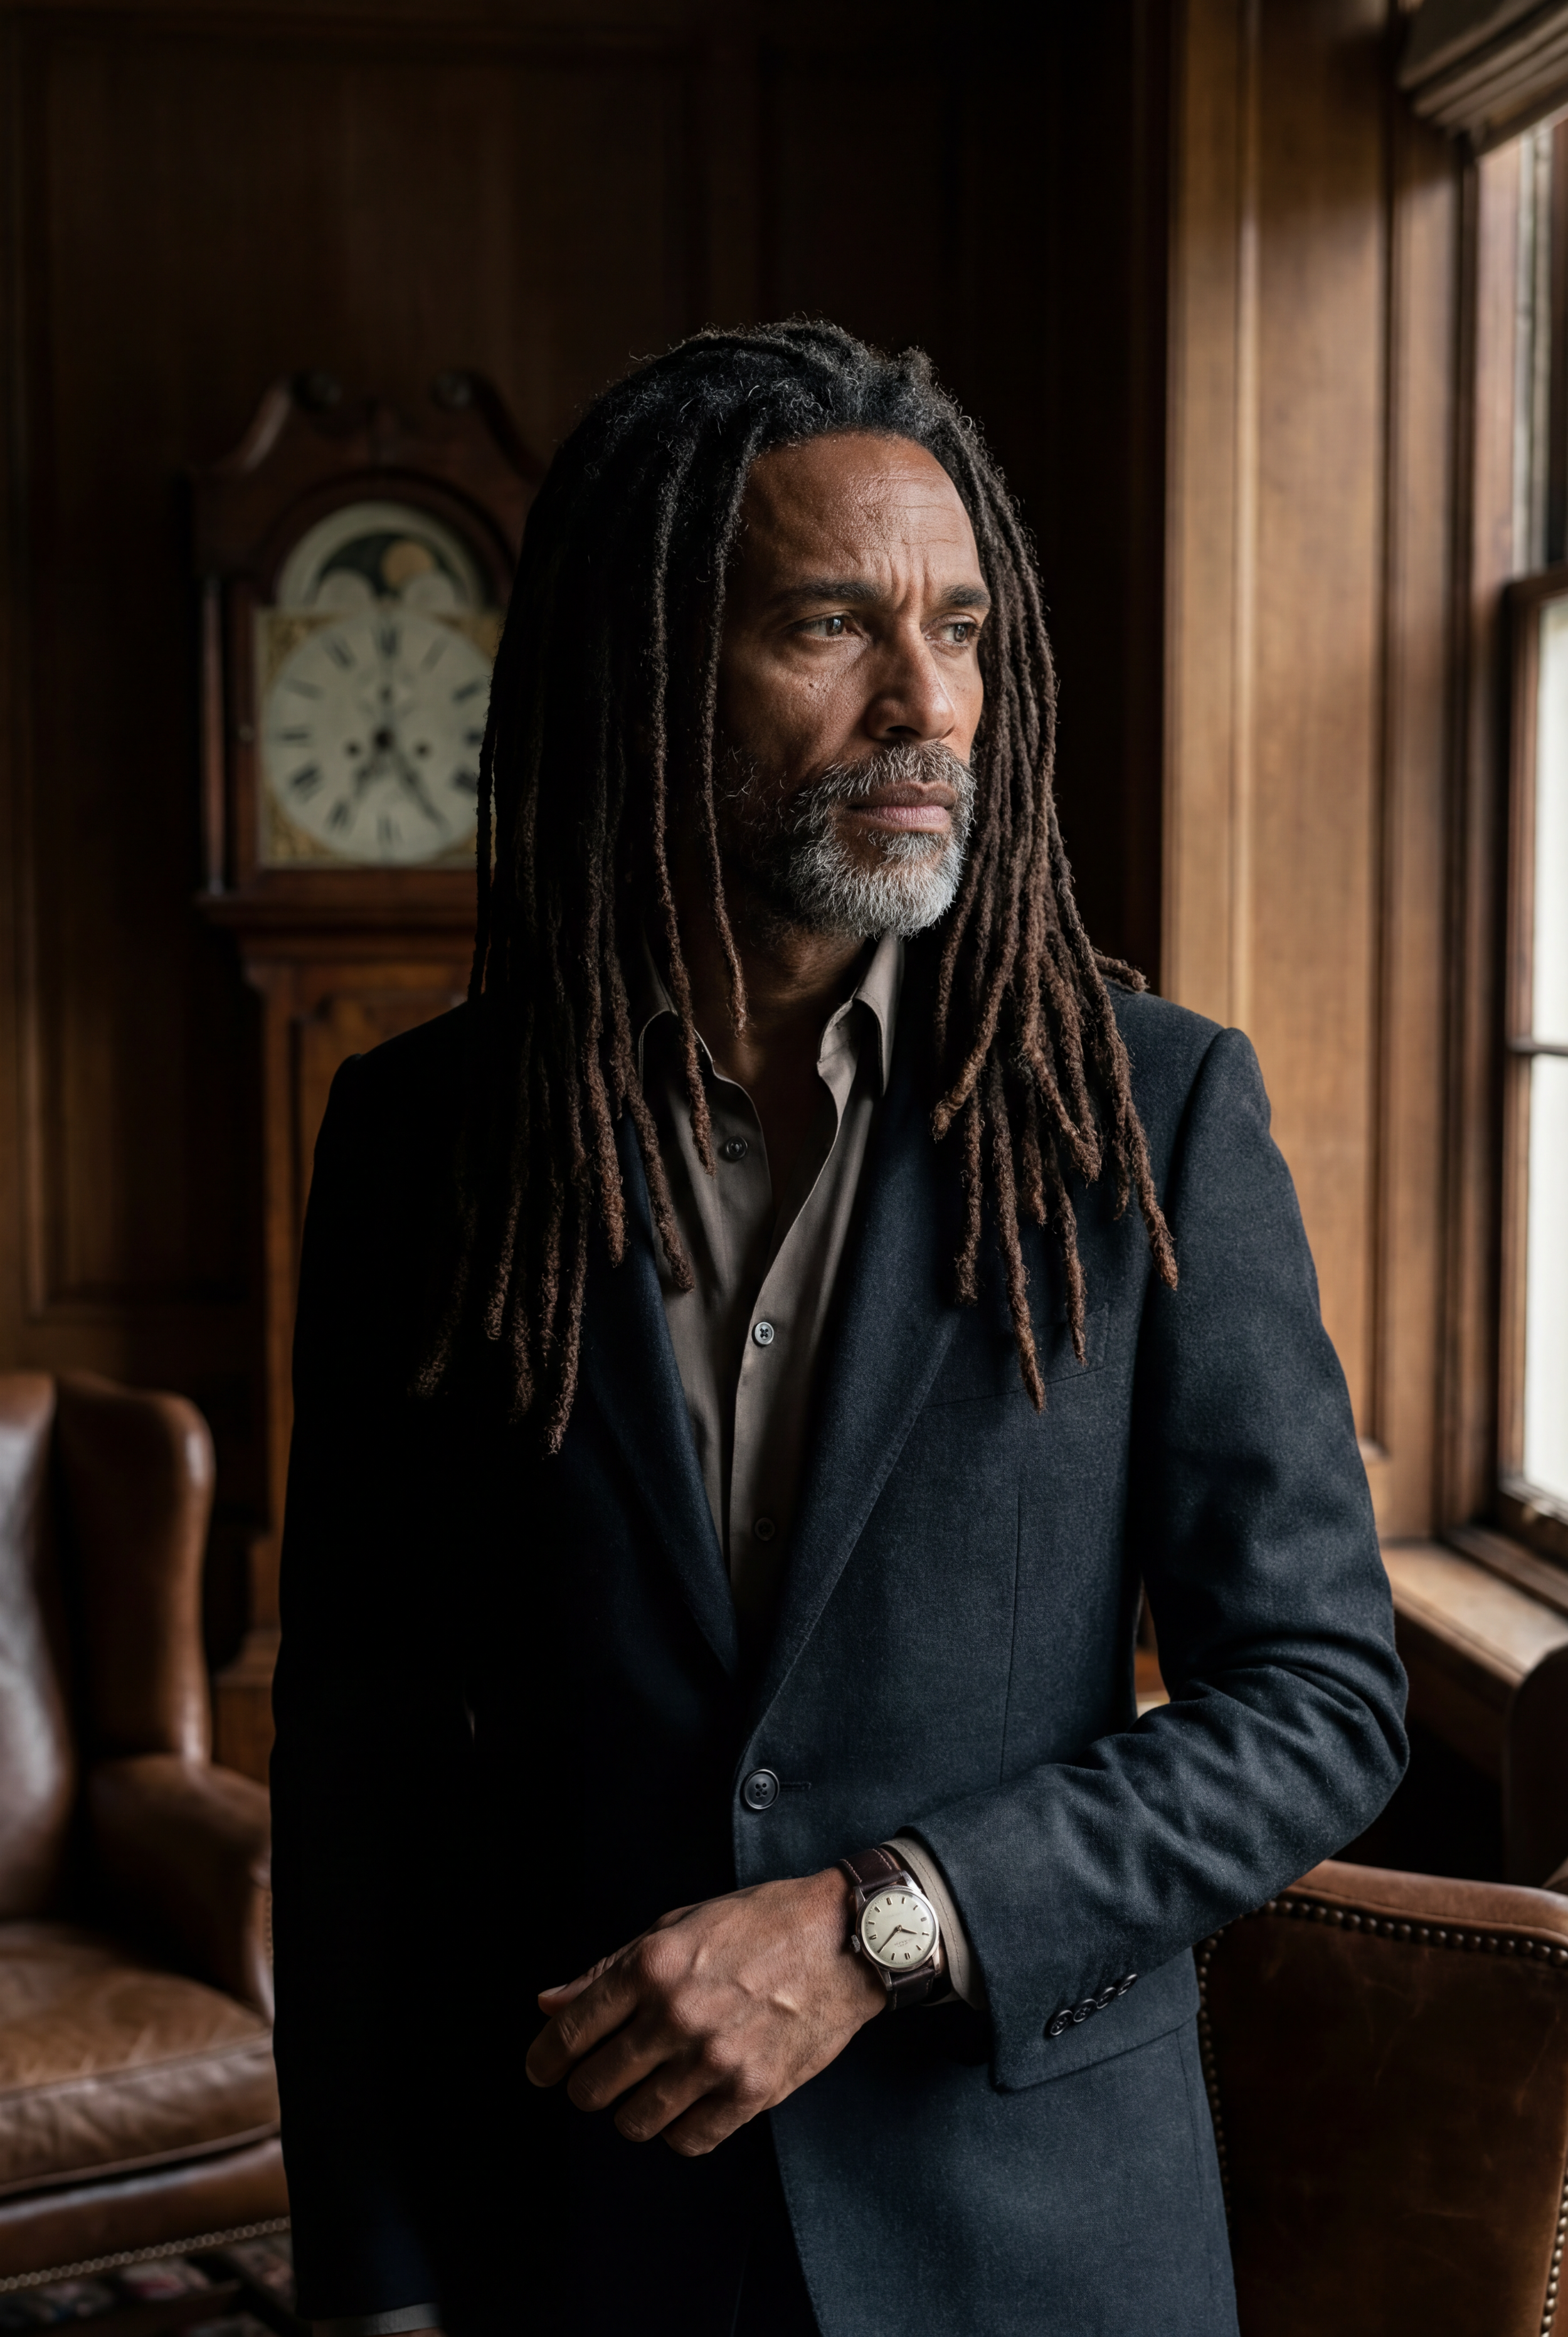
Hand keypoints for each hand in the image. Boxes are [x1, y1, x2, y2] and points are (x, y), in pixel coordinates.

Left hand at [525, 1868, 883, 2156]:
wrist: (843, 1940)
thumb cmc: (758, 1924)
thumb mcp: (678, 1925)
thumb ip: (609, 1969)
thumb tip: (548, 2004)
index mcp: (652, 1965)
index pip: (570, 2035)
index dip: (545, 2061)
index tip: (542, 2072)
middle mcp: (677, 2014)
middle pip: (594, 2088)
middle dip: (589, 2086)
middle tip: (605, 2075)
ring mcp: (715, 2059)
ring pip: (635, 2121)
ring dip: (633, 2111)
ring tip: (651, 2088)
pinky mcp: (752, 2092)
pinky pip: (689, 2140)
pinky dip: (680, 2129)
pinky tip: (689, 2104)